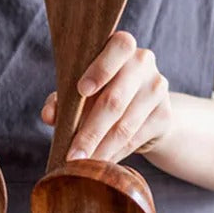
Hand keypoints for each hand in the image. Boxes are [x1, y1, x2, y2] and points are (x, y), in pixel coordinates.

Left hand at [41, 31, 172, 162]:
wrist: (142, 108)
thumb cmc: (100, 93)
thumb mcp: (80, 92)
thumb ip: (61, 100)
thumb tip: (49, 115)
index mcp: (121, 47)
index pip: (119, 46)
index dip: (101, 69)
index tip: (81, 90)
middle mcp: (143, 62)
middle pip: (115, 100)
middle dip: (90, 133)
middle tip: (72, 156)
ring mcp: (157, 88)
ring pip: (125, 125)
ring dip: (101, 150)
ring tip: (82, 165)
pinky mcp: (164, 115)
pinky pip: (135, 139)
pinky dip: (114, 154)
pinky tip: (100, 164)